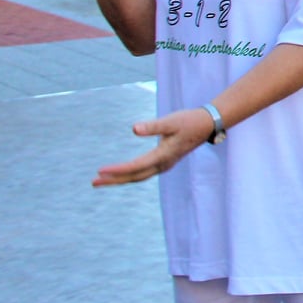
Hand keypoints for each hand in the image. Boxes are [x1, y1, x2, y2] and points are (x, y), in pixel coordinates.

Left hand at [93, 107, 212, 186]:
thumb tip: (134, 128)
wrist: (208, 124)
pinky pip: (143, 173)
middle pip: (134, 177)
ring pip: (138, 177)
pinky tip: (121, 173)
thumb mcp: (171, 121)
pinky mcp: (164, 161)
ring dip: (120, 179)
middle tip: (94, 182)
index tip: (100, 170)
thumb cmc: (189, 120)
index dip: (117, 170)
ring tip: (101, 180)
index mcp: (163, 156)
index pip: (135, 166)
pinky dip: (130, 175)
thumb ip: (153, 126)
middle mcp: (163, 164)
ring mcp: (164, 164)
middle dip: (114, 180)